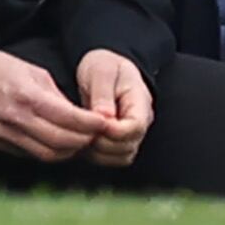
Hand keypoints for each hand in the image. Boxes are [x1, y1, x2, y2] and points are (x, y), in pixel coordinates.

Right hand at [0, 49, 105, 163]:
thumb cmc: (0, 69)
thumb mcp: (33, 72)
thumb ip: (56, 96)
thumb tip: (79, 115)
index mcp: (28, 97)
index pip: (67, 118)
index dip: (90, 124)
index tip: (104, 123)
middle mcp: (17, 119)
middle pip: (61, 142)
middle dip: (84, 140)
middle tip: (97, 135)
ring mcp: (7, 135)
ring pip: (48, 155)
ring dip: (69, 152)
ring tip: (81, 142)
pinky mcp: (1, 145)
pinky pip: (32, 155)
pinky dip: (50, 153)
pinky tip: (59, 145)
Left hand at [73, 49, 153, 167]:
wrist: (103, 68)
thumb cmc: (103, 65)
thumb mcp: (101, 70)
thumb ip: (103, 93)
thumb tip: (105, 117)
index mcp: (140, 101)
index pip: (136, 127)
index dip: (114, 131)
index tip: (96, 124)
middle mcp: (141, 121)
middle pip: (128, 146)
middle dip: (103, 142)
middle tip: (84, 129)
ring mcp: (131, 134)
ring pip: (121, 157)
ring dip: (99, 151)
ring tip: (83, 133)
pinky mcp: (120, 142)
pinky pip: (112, 159)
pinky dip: (97, 155)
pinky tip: (85, 140)